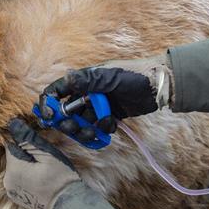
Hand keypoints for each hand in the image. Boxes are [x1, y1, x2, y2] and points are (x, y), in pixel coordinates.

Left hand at [3, 119, 80, 208]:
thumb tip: (14, 124)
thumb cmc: (61, 179)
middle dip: (25, 154)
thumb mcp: (48, 154)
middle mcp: (7, 182)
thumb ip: (29, 139)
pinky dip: (26, 175)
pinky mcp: (18, 197)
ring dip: (26, 164)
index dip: (24, 141)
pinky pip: (18, 179)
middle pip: (13, 157)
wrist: (69, 206)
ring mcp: (12, 191)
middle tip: (44, 158)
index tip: (38, 145)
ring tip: (43, 169)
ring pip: (16, 168)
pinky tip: (40, 178)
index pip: (11, 145)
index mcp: (13, 170)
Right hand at [39, 53, 170, 140]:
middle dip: (67, 122)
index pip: (58, 90)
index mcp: (85, 80)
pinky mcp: (109, 115)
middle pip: (67, 111)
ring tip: (93, 132)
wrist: (158, 86)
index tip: (49, 117)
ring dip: (84, 129)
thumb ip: (88, 80)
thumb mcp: (111, 77)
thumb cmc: (135, 75)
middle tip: (72, 128)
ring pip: (82, 122)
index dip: (49, 103)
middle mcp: (88, 93)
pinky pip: (98, 126)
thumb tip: (66, 78)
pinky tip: (112, 124)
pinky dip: (101, 129)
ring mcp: (99, 105)